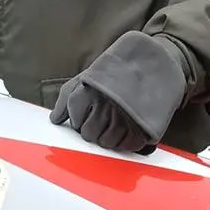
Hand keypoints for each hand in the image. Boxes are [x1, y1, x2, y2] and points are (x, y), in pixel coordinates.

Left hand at [50, 31, 187, 152]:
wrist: (155, 62)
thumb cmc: (117, 71)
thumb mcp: (88, 77)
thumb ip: (66, 98)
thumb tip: (54, 120)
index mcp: (89, 92)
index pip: (75, 121)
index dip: (80, 119)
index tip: (88, 112)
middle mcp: (105, 106)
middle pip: (89, 135)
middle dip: (92, 129)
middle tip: (102, 117)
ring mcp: (124, 118)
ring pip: (106, 143)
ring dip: (108, 136)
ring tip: (115, 121)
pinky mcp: (141, 128)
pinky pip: (127, 146)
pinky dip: (126, 141)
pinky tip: (127, 128)